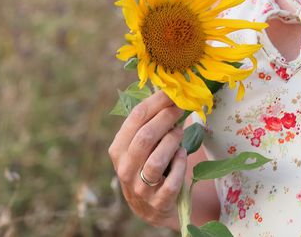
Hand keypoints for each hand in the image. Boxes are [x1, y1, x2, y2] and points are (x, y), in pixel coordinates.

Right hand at [108, 90, 189, 227]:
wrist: (152, 209)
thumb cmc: (149, 167)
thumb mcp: (141, 147)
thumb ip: (149, 124)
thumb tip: (169, 91)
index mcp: (118, 149)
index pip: (135, 118)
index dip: (157, 101)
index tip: (173, 92)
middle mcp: (125, 169)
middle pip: (145, 137)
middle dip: (166, 118)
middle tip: (182, 108)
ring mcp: (140, 189)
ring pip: (156, 161)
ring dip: (172, 142)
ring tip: (180, 134)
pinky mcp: (158, 203)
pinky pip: (171, 182)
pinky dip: (179, 165)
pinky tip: (182, 155)